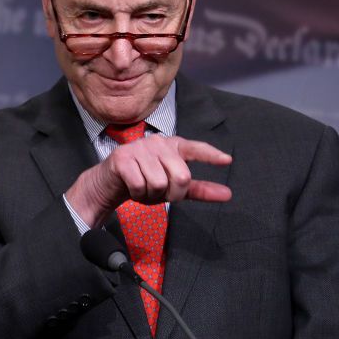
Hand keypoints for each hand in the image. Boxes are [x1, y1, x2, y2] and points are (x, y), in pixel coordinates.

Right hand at [66, 135, 231, 227]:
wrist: (110, 182)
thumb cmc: (145, 180)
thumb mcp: (174, 186)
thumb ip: (199, 189)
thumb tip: (227, 194)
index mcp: (173, 146)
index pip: (195, 149)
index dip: (211, 155)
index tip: (227, 160)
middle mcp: (158, 143)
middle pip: (181, 176)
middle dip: (173, 193)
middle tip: (160, 193)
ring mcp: (139, 148)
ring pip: (159, 183)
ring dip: (151, 195)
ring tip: (144, 188)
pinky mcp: (123, 158)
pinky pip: (140, 185)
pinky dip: (137, 194)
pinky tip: (132, 187)